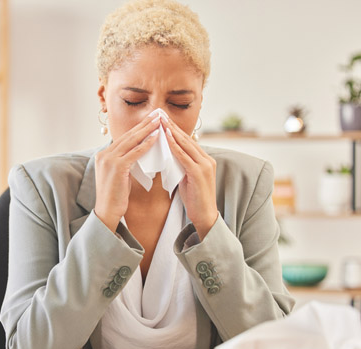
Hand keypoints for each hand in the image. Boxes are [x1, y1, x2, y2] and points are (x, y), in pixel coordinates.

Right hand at [94, 112, 160, 231]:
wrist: (107, 212)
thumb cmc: (115, 196)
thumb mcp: (120, 175)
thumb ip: (126, 162)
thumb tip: (138, 153)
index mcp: (103, 155)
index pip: (124, 138)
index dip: (138, 128)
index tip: (150, 120)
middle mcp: (104, 155)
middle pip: (128, 136)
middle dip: (144, 124)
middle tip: (157, 114)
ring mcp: (109, 160)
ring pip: (131, 141)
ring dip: (147, 130)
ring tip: (159, 121)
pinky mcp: (117, 168)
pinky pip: (134, 153)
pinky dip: (146, 144)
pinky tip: (156, 138)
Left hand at [163, 117, 217, 239]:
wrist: (205, 216)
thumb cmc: (194, 199)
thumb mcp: (186, 178)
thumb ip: (181, 166)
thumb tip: (169, 156)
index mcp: (204, 160)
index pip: (187, 141)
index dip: (175, 129)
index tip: (163, 119)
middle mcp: (206, 159)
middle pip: (187, 138)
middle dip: (172, 125)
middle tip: (160, 114)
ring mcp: (204, 165)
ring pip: (186, 144)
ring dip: (172, 132)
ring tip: (160, 121)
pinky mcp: (199, 173)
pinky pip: (184, 156)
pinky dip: (174, 145)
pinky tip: (165, 137)